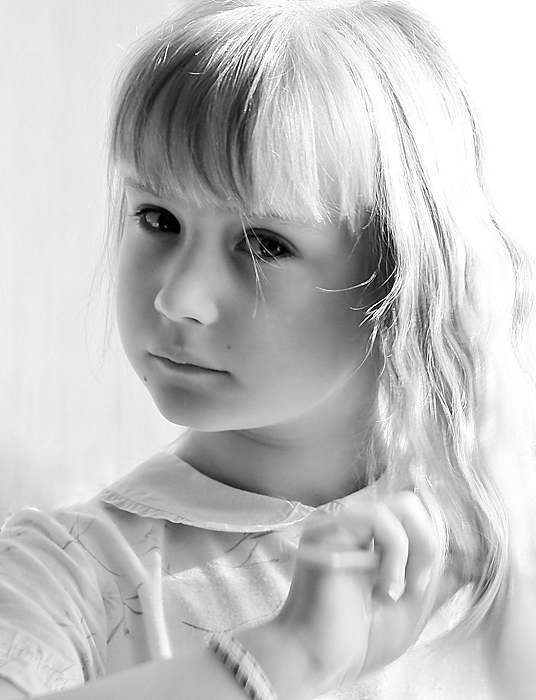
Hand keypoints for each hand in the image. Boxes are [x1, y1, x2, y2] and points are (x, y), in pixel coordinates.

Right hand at [271, 491, 436, 696]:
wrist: (316, 660)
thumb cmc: (356, 640)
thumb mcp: (412, 606)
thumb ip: (439, 578)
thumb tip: (475, 558)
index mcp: (369, 537)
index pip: (415, 513)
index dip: (440, 536)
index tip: (453, 568)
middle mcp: (353, 523)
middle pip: (413, 502)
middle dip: (431, 544)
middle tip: (418, 585)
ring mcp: (340, 522)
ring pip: (404, 505)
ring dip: (417, 550)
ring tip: (401, 589)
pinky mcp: (331, 528)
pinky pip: (381, 518)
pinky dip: (396, 553)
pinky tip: (384, 586)